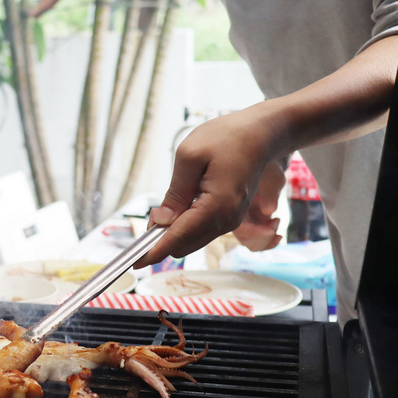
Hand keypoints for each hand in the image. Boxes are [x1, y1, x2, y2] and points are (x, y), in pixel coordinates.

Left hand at [137, 101, 289, 267]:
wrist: (261, 134)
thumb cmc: (227, 137)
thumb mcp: (190, 156)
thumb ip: (175, 192)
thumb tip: (162, 222)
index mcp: (217, 206)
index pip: (179, 238)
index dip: (154, 251)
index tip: (135, 263)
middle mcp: (227, 220)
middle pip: (184, 245)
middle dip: (161, 239)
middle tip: (149, 216)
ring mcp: (231, 221)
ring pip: (192, 241)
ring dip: (172, 233)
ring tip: (162, 210)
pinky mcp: (230, 217)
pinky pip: (201, 231)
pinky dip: (185, 227)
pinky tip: (177, 209)